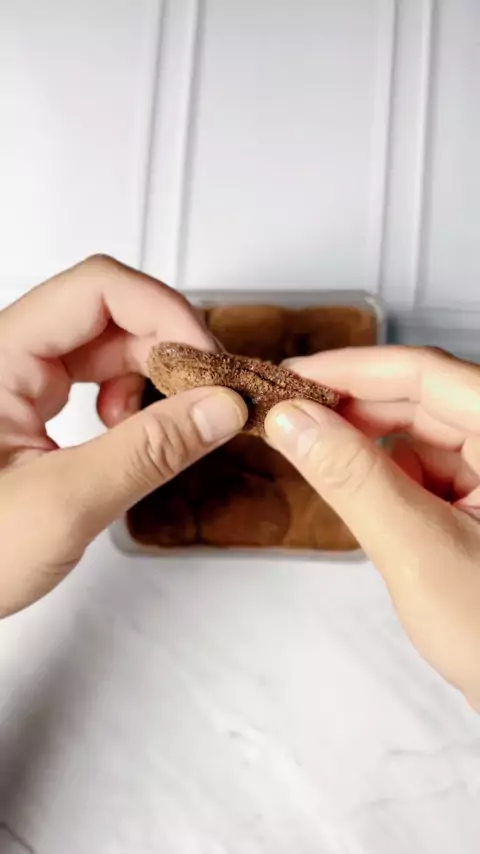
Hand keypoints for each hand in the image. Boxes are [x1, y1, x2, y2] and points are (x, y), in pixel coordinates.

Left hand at [0, 255, 246, 615]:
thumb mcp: (62, 505)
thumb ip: (147, 452)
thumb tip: (219, 408)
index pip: (96, 290)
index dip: (163, 312)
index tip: (208, 363)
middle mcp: (7, 358)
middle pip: (108, 315)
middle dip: (167, 348)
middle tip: (210, 395)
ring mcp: (18, 384)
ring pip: (106, 348)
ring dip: (151, 376)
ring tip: (170, 421)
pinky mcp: (30, 412)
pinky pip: (94, 383)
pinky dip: (131, 403)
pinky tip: (134, 435)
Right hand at [265, 346, 479, 708]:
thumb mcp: (416, 550)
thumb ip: (352, 478)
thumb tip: (293, 421)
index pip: (427, 374)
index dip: (352, 369)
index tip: (291, 379)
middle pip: (424, 398)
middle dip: (354, 410)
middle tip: (290, 421)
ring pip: (423, 434)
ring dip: (370, 449)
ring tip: (324, 469)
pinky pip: (431, 467)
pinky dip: (392, 479)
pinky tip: (372, 505)